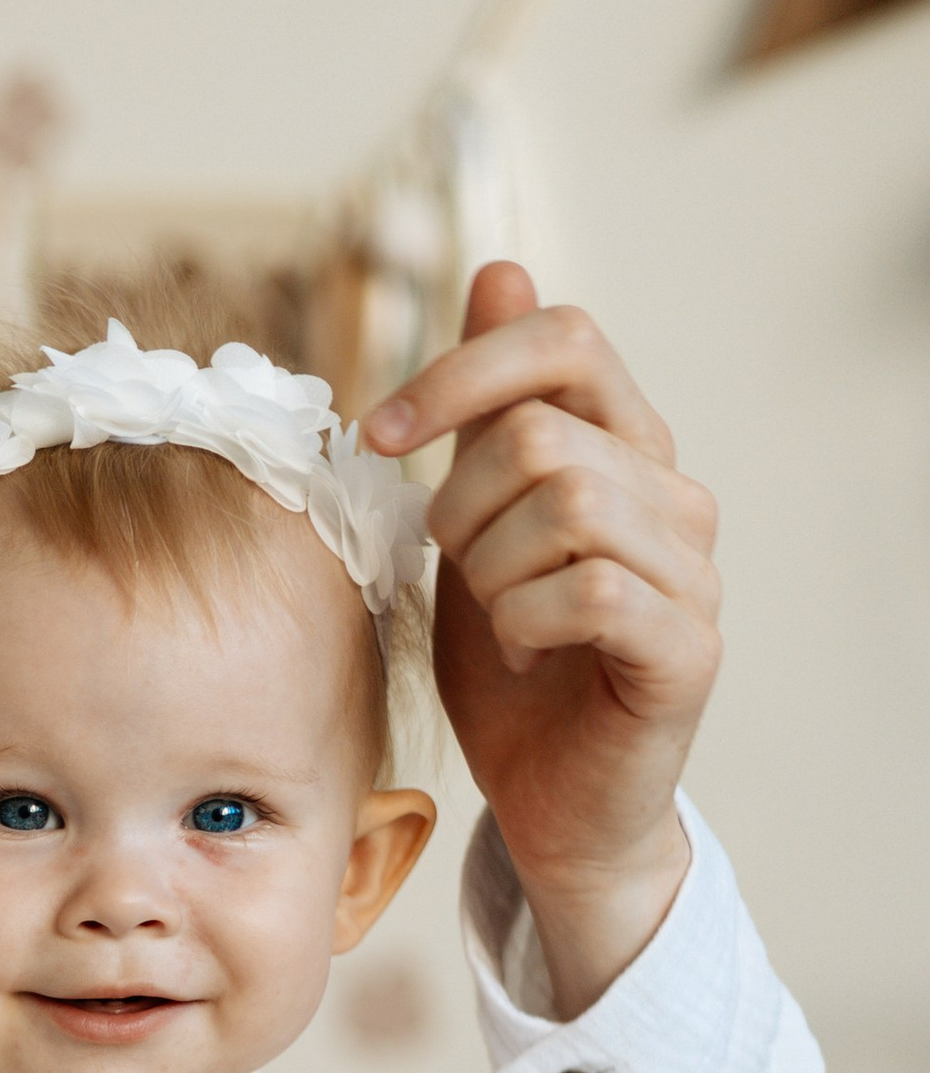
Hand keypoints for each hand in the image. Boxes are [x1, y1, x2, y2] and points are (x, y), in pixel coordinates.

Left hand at [366, 262, 718, 1014]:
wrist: (550, 803)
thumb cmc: (512, 666)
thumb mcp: (473, 524)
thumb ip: (485, 412)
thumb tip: (501, 268)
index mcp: (624, 448)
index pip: (566, 338)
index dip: (461, 371)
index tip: (379, 438)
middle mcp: (675, 495)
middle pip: (542, 431)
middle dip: (460, 505)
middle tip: (457, 573)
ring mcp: (692, 571)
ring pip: (565, 503)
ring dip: (490, 570)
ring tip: (497, 620)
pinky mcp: (687, 647)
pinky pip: (589, 589)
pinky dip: (524, 622)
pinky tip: (522, 653)